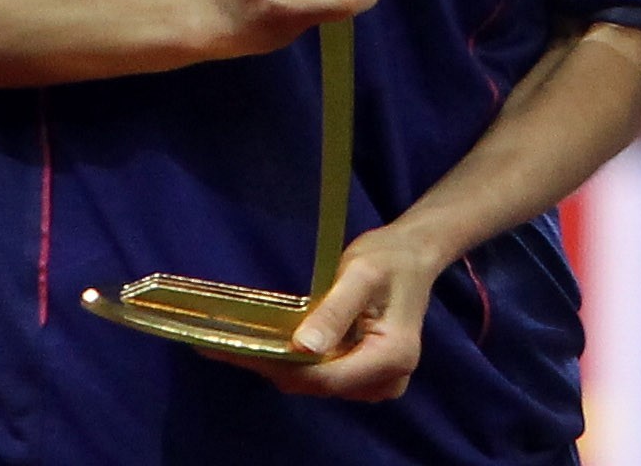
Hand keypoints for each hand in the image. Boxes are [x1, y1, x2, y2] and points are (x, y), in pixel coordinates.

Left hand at [207, 223, 441, 398]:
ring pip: (315, 384)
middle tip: (227, 341)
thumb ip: (335, 311)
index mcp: (393, 357)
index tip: (237, 348)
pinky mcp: (365, 379)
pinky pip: (322, 378)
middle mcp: (387, 381)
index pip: (326, 378)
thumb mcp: (361, 273)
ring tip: (243, 340)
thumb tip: (302, 349)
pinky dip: (295, 362)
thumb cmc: (389, 258)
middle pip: (317, 384)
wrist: (413, 256)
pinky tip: (272, 344)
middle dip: (275, 364)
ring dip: (281, 363)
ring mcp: (377, 384)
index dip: (281, 365)